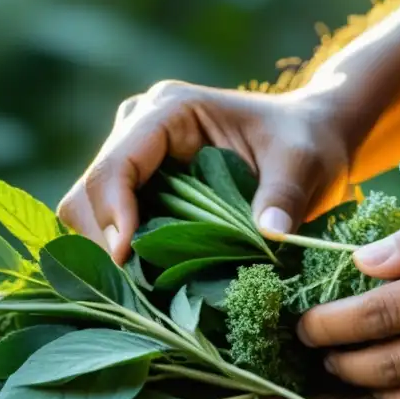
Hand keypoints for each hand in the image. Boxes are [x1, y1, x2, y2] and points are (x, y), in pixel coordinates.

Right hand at [57, 81, 354, 262]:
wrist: (310, 138)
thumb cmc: (306, 142)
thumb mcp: (302, 164)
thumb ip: (283, 196)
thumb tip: (269, 234)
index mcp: (169, 110)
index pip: (117, 165)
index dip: (112, 214)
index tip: (127, 259)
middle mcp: (138, 126)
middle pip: (89, 191)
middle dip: (105, 241)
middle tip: (139, 288)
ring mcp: (135, 156)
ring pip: (89, 211)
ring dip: (111, 251)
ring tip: (149, 287)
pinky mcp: (141, 185)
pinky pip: (110, 224)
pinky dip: (124, 255)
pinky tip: (154, 280)